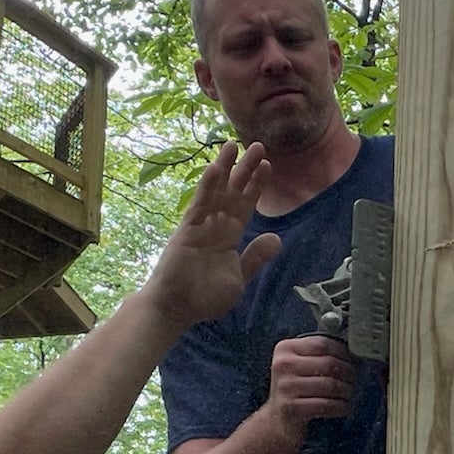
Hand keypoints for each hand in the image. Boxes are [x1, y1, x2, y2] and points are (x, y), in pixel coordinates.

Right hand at [135, 144, 279, 331]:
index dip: (256, 185)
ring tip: (233, 144)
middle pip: (233, 191)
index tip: (267, 165)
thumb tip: (276, 239)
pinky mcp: (188, 229)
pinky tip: (216, 167)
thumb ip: (255, 258)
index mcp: (229, 236)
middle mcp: (216, 225)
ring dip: (225, 168)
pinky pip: (200, 203)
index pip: (246, 205)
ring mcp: (201, 225)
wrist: (177, 309)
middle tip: (257, 145)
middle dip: (245, 169)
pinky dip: (208, 185)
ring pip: (216, 191)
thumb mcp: (239, 278)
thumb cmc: (204, 297)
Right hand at [262, 335, 356, 430]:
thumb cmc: (295, 389)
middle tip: (356, 380)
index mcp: (285, 349)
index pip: (322, 344)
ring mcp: (285, 388)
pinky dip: (341, 406)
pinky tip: (345, 407)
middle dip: (349, 373)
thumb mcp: (300, 365)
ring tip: (351, 394)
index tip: (354, 361)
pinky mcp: (291, 409)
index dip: (344, 353)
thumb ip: (319, 354)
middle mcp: (282, 365)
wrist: (278, 420)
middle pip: (328, 364)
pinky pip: (327, 405)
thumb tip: (354, 349)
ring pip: (330, 385)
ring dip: (347, 391)